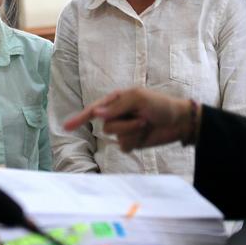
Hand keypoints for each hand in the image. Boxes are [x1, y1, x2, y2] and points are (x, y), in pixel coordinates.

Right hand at [64, 87, 192, 151]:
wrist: (178, 122)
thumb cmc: (160, 105)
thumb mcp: (138, 98)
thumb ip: (116, 106)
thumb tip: (97, 113)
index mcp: (116, 100)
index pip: (94, 109)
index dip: (80, 118)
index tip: (66, 127)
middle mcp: (117, 114)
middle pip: (106, 125)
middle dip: (124, 124)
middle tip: (142, 118)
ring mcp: (124, 129)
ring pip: (115, 136)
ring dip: (132, 131)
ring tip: (145, 123)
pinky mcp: (131, 142)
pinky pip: (124, 146)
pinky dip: (135, 141)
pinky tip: (145, 135)